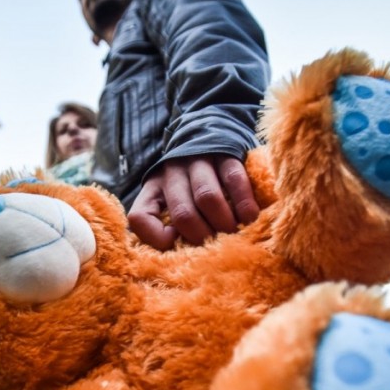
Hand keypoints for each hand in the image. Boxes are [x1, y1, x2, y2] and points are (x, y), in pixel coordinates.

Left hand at [127, 154, 258, 249]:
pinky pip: (234, 180)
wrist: (210, 131)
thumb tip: (184, 258)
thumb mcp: (170, 199)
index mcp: (153, 189)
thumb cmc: (191, 183)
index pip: (140, 217)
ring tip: (235, 233)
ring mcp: (199, 161)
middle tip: (217, 247)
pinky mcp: (225, 154)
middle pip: (182, 213)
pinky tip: (249, 217)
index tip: (177, 243)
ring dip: (224, 223)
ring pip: (207, 198)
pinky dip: (243, 204)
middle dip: (202, 236)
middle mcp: (171, 173)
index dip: (157, 238)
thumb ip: (169, 225)